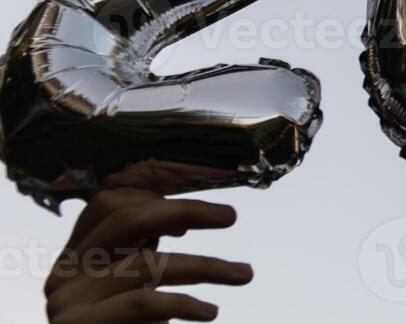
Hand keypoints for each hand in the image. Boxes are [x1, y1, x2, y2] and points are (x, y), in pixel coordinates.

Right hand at [43, 162, 251, 322]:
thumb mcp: (133, 285)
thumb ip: (146, 253)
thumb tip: (189, 219)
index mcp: (75, 254)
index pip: (110, 200)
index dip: (158, 190)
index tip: (204, 197)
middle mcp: (64, 272)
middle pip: (126, 218)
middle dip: (185, 210)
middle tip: (230, 216)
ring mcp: (67, 301)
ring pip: (148, 263)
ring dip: (206, 266)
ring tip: (244, 273)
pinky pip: (144, 303)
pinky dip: (186, 304)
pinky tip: (210, 311)